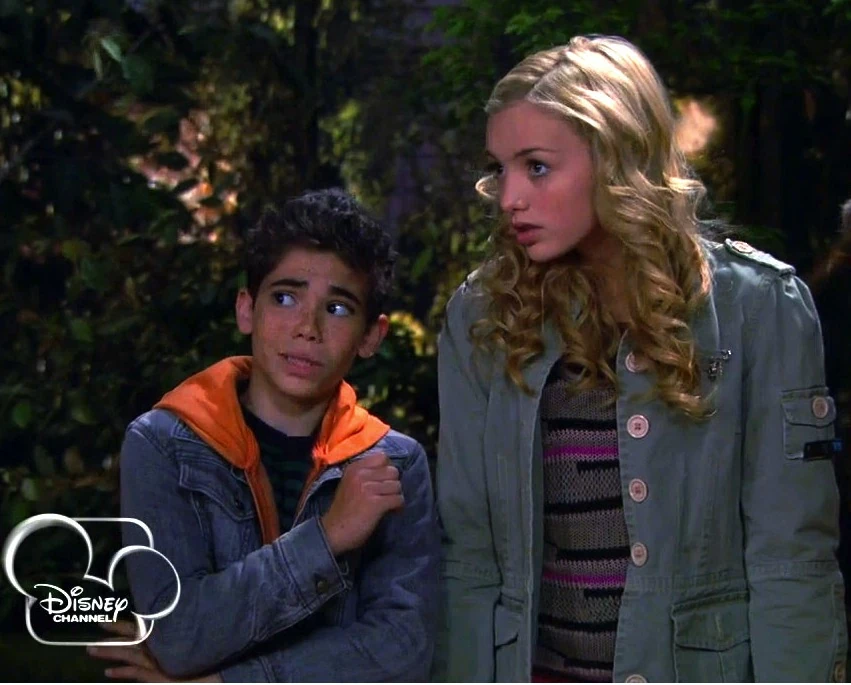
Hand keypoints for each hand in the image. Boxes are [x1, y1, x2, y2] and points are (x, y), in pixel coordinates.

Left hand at [88, 620, 221, 682]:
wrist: (214, 674)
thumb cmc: (203, 655)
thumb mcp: (187, 640)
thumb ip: (176, 632)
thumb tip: (165, 623)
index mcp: (164, 635)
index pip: (139, 627)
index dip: (121, 624)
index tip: (104, 621)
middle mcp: (158, 646)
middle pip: (130, 638)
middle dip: (112, 634)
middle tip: (95, 629)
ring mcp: (157, 661)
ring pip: (128, 654)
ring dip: (109, 652)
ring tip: (91, 650)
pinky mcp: (158, 677)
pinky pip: (136, 674)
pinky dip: (122, 673)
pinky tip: (108, 673)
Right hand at [321, 452, 402, 555]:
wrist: (333, 532)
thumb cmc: (343, 510)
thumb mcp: (349, 484)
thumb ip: (365, 474)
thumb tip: (389, 470)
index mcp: (354, 468)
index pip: (382, 457)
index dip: (387, 469)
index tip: (384, 481)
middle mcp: (361, 474)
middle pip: (393, 471)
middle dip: (393, 484)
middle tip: (388, 494)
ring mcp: (368, 488)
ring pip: (397, 486)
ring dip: (396, 496)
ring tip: (389, 504)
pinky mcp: (375, 503)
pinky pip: (398, 499)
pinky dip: (397, 507)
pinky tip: (391, 511)